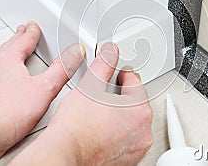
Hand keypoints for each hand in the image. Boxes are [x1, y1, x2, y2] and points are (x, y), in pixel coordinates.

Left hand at [0, 21, 84, 163]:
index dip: (32, 31)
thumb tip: (74, 53)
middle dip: (17, 39)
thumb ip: (62, 69)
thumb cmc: (10, 113)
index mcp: (10, 58)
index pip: (24, 38)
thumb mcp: (46, 88)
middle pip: (8, 46)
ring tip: (12, 55)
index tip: (33, 26)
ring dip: (6, 55)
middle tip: (22, 33)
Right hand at [9, 43, 152, 165]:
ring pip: (131, 121)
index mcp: (139, 110)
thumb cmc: (76, 128)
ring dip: (119, 113)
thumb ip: (103, 64)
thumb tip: (110, 52)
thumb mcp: (90, 85)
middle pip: (135, 102)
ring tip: (99, 111)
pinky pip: (125, 138)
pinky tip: (99, 128)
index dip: (121, 73)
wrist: (64, 154)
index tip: (116, 72)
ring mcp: (136, 148)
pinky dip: (116, 131)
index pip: (134, 81)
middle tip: (103, 92)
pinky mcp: (127, 160)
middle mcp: (143, 131)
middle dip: (121, 94)